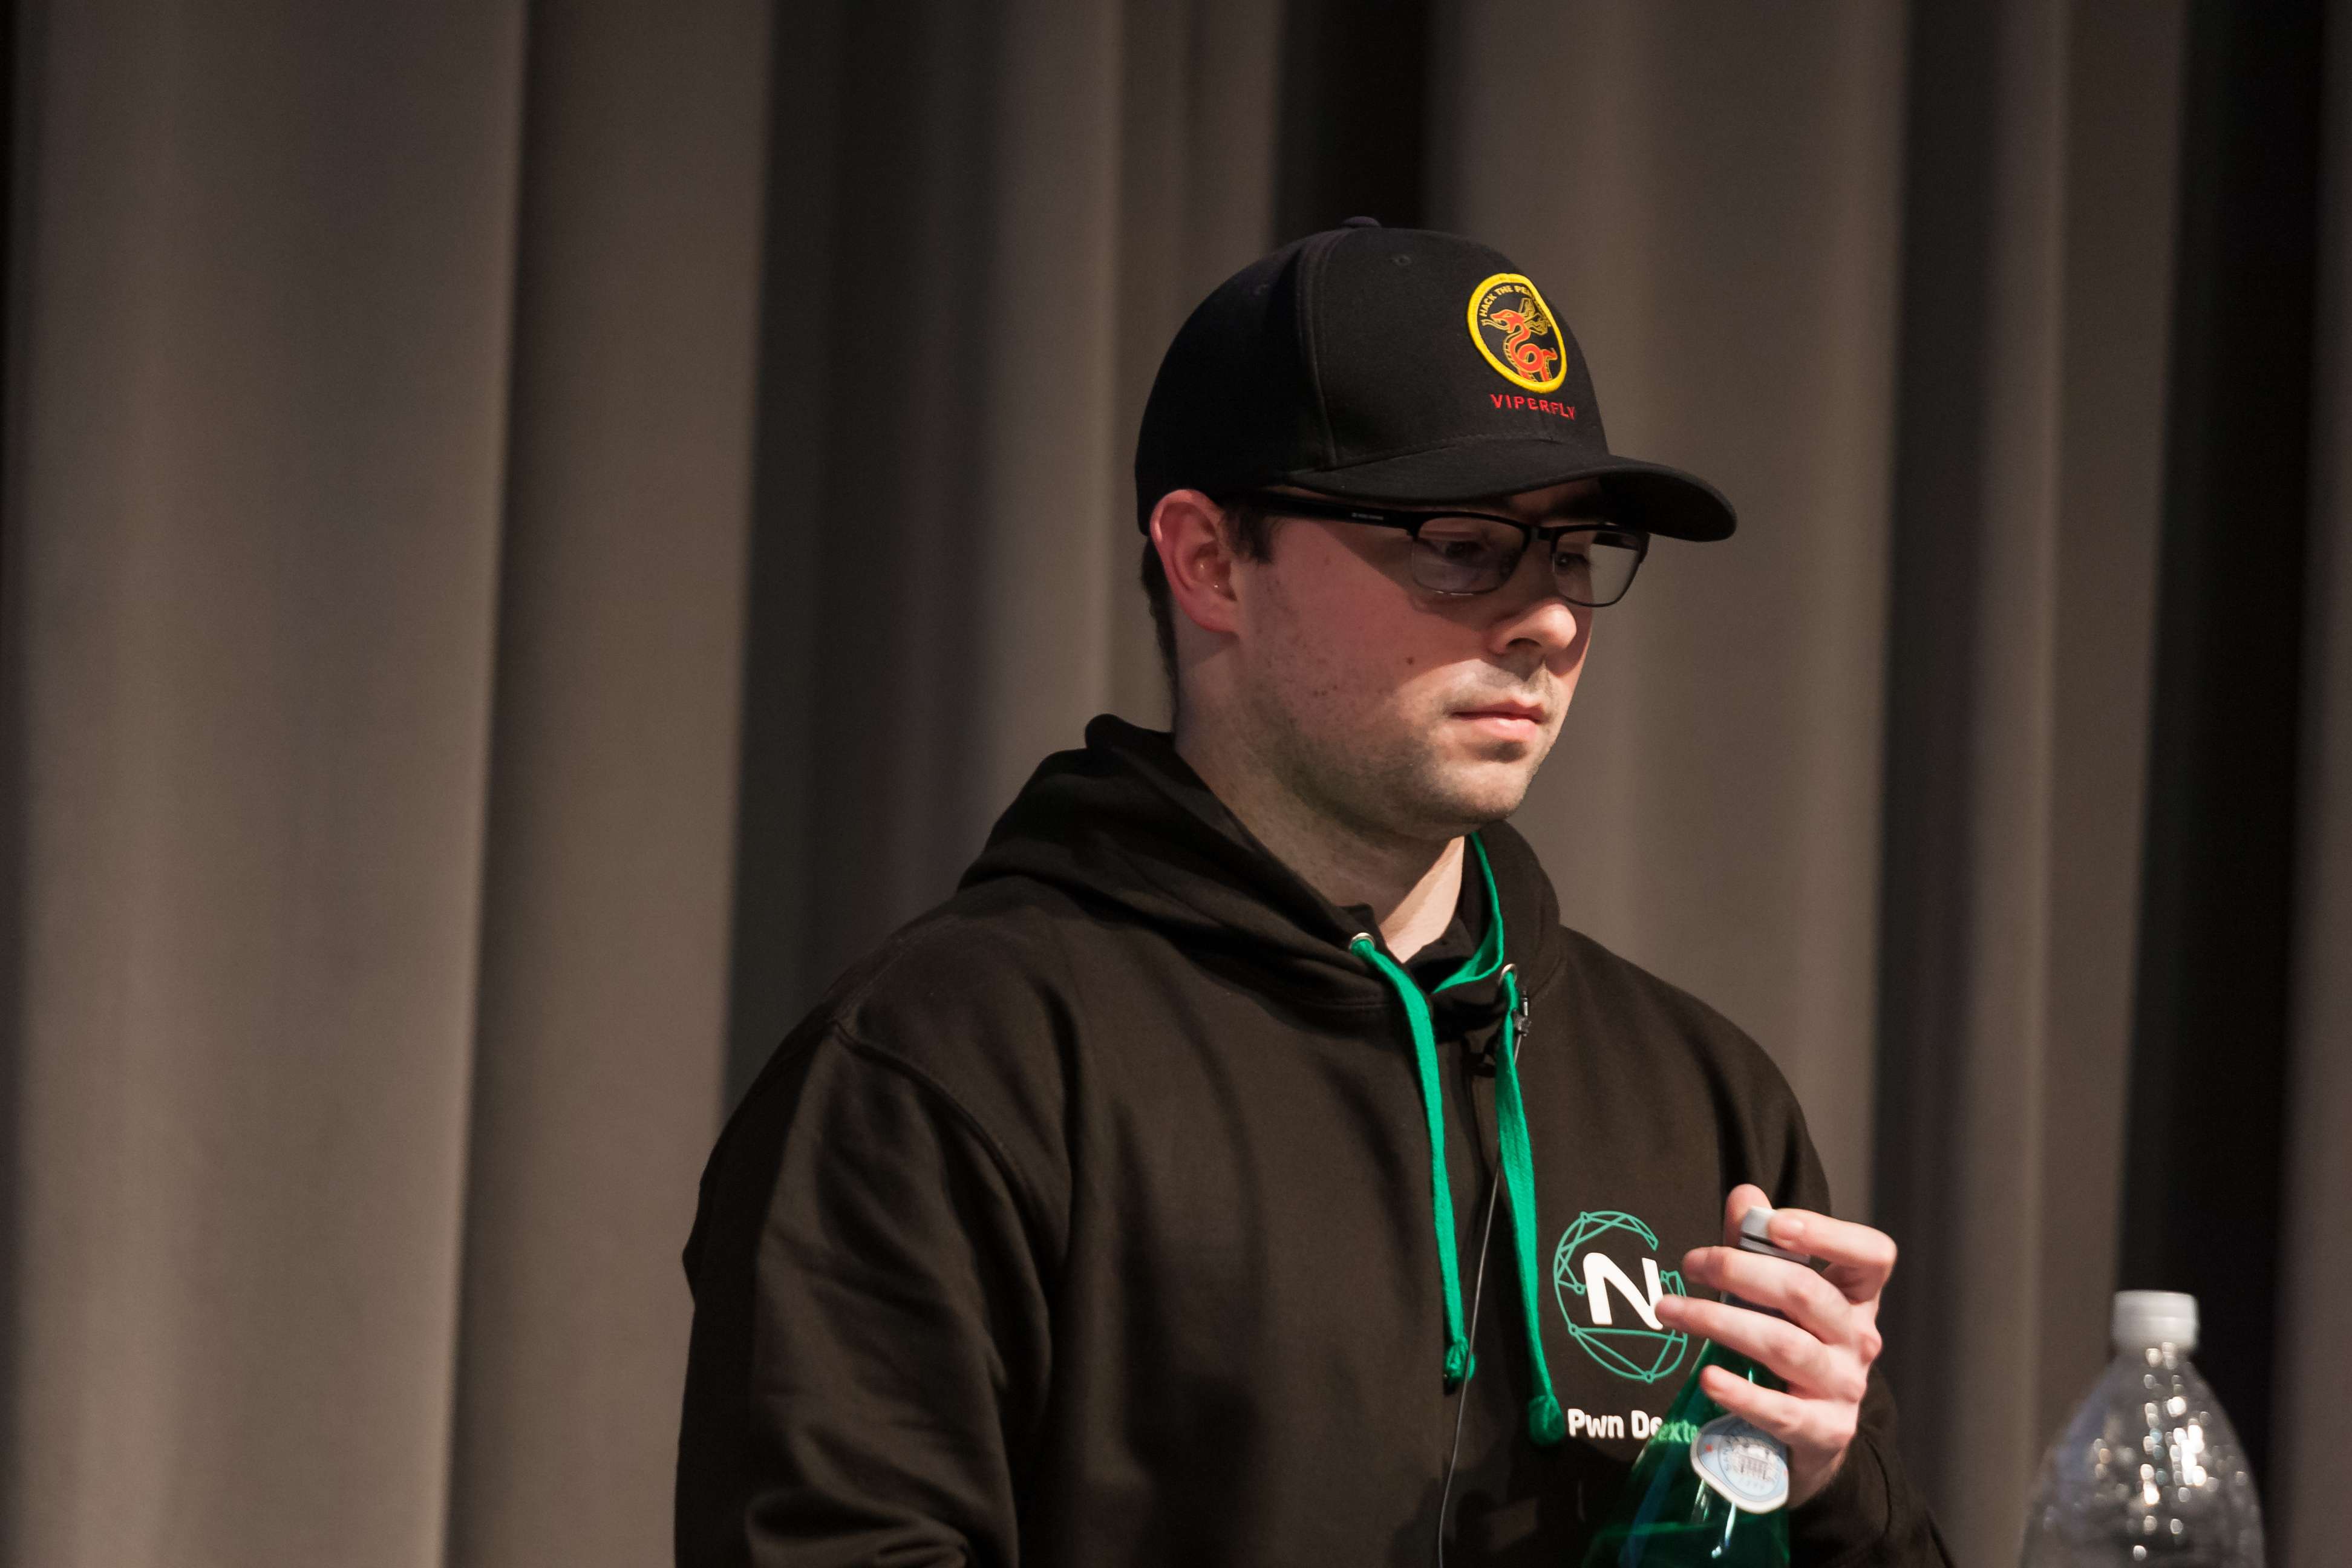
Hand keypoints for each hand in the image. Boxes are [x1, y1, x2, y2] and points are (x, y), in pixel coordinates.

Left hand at [1649, 1184, 1893, 1505]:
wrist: (1809, 1437)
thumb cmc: (1791, 1348)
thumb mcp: (1778, 1297)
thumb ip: (1760, 1246)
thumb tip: (1745, 1196)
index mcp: (1855, 1299)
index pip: (1873, 1255)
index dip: (1828, 1233)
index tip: (1774, 1224)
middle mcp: (1859, 1340)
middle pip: (1807, 1293)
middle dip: (1741, 1271)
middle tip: (1691, 1263)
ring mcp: (1845, 1388)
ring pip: (1785, 1345)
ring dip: (1719, 1322)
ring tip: (1668, 1310)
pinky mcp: (1825, 1431)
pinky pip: (1780, 1410)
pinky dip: (1740, 1392)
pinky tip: (1707, 1377)